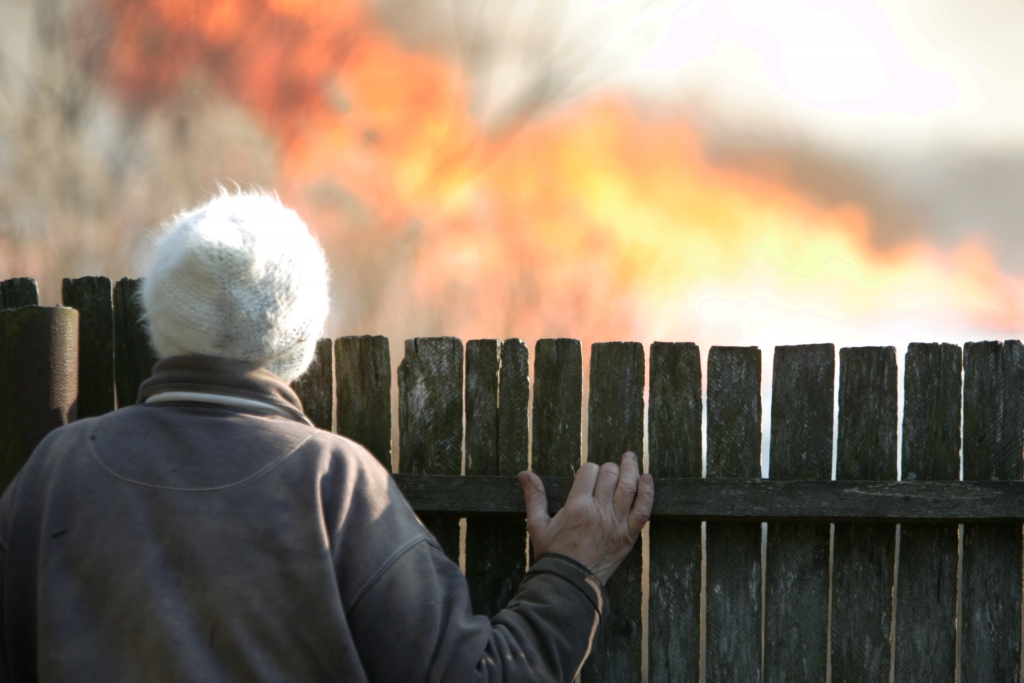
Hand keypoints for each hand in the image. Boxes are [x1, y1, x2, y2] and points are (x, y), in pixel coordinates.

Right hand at [518, 452, 653, 583]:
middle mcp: (598, 512)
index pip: (589, 471)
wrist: (571, 583)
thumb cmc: (553, 555)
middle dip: (608, 468)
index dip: (589, 469)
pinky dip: (648, 492)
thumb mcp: (537, 525)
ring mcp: (616, 524)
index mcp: (576, 507)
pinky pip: (643, 509)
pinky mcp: (628, 536)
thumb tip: (524, 474)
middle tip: (607, 470)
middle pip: (610, 475)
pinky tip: (647, 478)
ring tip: (630, 458)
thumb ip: (534, 497)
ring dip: (630, 469)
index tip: (588, 475)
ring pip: (628, 486)